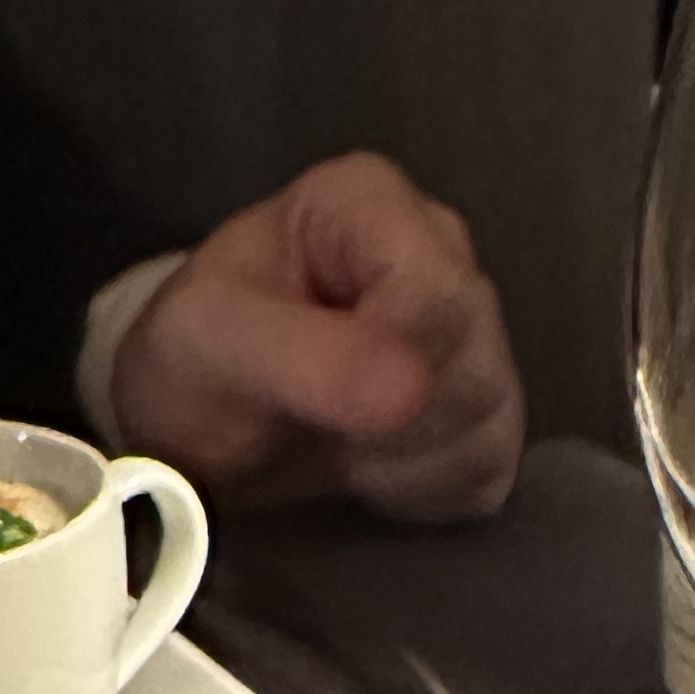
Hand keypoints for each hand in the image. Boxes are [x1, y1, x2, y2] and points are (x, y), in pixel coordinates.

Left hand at [111, 153, 523, 521]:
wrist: (208, 422)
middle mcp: (445, 256)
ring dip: (402, 461)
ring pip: (488, 420)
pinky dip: (424, 490)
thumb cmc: (201, 360)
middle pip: (471, 360)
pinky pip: (489, 469)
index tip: (326, 403)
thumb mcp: (210, 341)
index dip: (393, 362)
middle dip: (390, 421)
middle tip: (314, 421)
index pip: (437, 290)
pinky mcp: (493, 418)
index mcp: (373, 203)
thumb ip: (299, 353)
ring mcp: (480, 338)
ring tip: (334, 441)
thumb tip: (410, 389)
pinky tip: (371, 468)